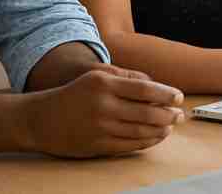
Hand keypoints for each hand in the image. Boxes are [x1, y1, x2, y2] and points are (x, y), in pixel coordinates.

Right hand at [19, 64, 184, 157]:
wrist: (42, 119)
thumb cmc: (75, 94)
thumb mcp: (97, 76)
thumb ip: (126, 77)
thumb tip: (157, 85)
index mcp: (104, 84)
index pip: (145, 90)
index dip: (166, 94)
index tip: (179, 97)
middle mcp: (103, 105)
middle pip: (147, 113)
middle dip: (168, 115)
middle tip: (179, 115)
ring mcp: (100, 128)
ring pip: (141, 132)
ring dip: (161, 130)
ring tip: (170, 126)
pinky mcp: (97, 146)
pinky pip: (129, 146)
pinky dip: (147, 142)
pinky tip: (155, 137)